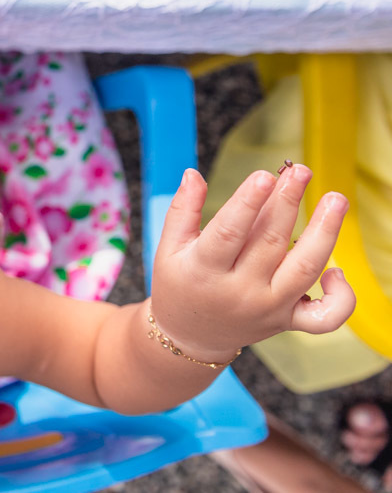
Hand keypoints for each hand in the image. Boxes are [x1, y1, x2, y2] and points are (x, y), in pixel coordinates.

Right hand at [150, 165, 354, 361]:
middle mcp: (239, 292)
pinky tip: (337, 270)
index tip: (264, 175)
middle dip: (288, 203)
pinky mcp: (288, 321)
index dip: (247, 203)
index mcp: (203, 271)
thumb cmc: (178, 284)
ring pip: (304, 270)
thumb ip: (181, 210)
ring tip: (335, 200)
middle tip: (299, 171)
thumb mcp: (167, 248)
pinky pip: (325, 317)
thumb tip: (193, 174)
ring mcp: (268, 309)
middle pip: (270, 243)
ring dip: (325, 233)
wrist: (189, 336)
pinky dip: (341, 297)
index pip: (228, 233)